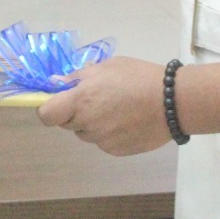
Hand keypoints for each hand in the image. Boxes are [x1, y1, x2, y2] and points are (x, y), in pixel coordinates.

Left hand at [35, 56, 172, 156]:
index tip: (58, 100)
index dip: (48, 108)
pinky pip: (103, 141)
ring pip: (86, 133)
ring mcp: (102, 141)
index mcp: (81, 100)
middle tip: (96, 98)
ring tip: (116, 108)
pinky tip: (127, 120)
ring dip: (92, 123)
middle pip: (66, 123)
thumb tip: (57, 83)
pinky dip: (109, 133)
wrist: (173, 102)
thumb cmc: (138, 77)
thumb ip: (79, 77)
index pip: (46, 115)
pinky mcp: (115, 151)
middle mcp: (87, 124)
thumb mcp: (107, 67)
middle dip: (74, 112)